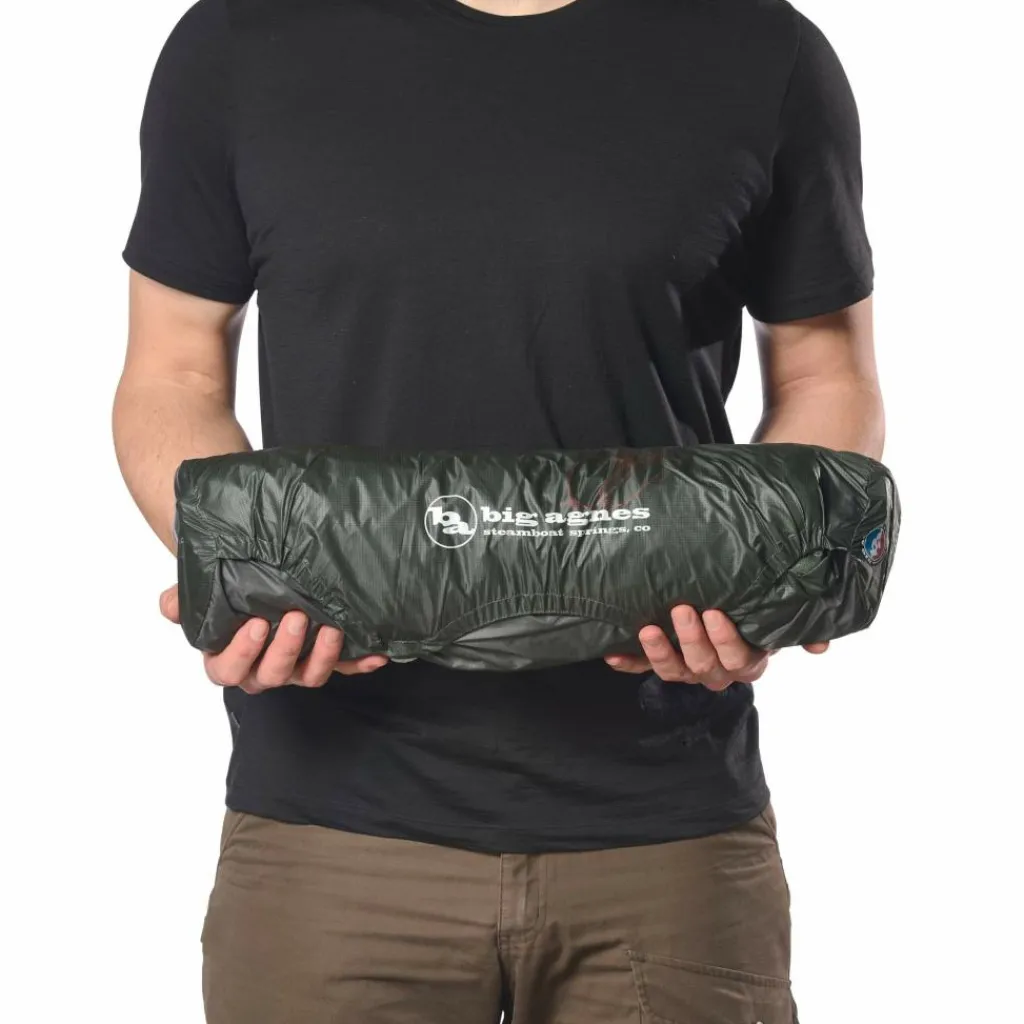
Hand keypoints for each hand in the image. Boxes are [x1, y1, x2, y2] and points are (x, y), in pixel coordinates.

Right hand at [159, 585, 388, 694]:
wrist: (258, 578)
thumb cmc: (227, 589)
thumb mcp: (203, 589)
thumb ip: (185, 597)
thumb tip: (169, 605)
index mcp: (227, 658)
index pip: (227, 669)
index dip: (242, 653)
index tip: (256, 625)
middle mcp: (262, 669)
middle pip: (271, 675)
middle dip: (286, 650)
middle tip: (298, 618)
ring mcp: (295, 667)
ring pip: (308, 676)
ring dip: (322, 656)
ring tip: (332, 628)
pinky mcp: (325, 659)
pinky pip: (345, 668)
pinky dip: (360, 663)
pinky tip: (377, 653)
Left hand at [604, 605, 827, 690]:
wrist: (725, 610)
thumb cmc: (753, 610)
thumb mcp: (777, 616)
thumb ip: (799, 627)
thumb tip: (820, 645)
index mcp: (748, 660)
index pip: (741, 658)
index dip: (726, 640)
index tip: (716, 613)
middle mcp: (717, 670)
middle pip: (705, 666)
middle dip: (692, 639)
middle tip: (682, 609)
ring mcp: (686, 668)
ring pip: (674, 671)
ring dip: (659, 653)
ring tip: (647, 629)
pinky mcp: (659, 662)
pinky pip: (641, 668)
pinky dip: (628, 662)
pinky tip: (612, 654)